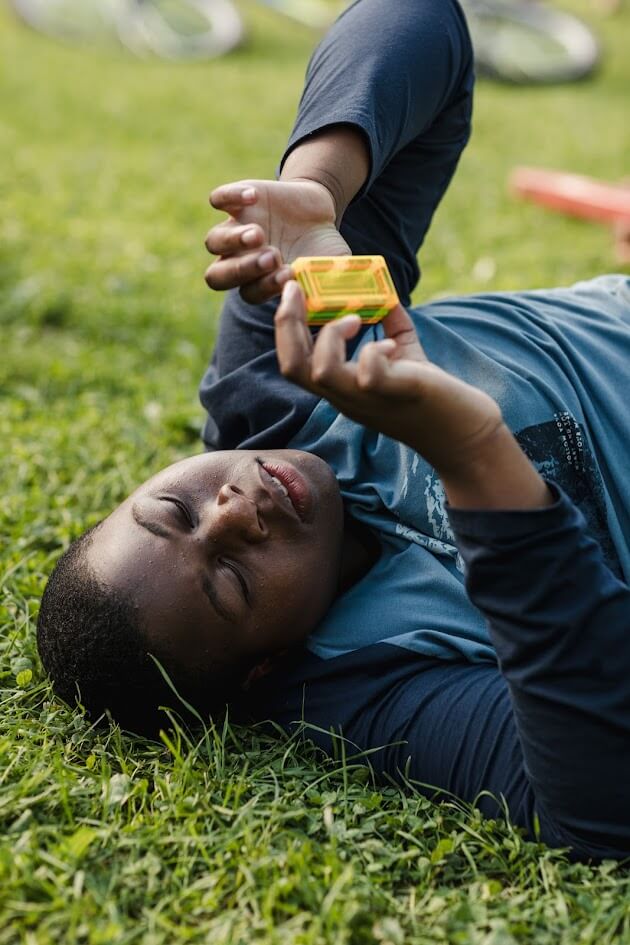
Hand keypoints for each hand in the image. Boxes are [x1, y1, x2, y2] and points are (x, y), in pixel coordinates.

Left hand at [204, 179, 349, 304]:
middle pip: (219, 276)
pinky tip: (253, 197)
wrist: (317, 212)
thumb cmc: (321, 251)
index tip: (289, 275)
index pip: (250, 293)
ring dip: (233, 240)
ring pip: (214, 241)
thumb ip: (329, 286)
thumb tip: (339, 297)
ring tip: (258, 234)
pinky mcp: (238, 201)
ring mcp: (236, 230)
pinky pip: (219, 199)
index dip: (266, 287)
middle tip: (272, 257)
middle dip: (243, 269)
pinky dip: (230, 197)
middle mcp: (241, 260)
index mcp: (258, 283)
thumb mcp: (329, 271)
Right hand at [275, 281, 550, 509]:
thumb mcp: (405, 357)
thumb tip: (386, 295)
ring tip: (353, 318)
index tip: (292, 290)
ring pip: (319, 372)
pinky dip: (372, 352)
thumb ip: (391, 328)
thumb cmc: (433, 397)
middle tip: (296, 288)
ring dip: (329, 336)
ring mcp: (368, 399)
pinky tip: (389, 346)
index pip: (293, 361)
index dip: (284, 325)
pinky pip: (368, 375)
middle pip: (292, 366)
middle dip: (287, 322)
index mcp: (342, 386)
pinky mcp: (396, 395)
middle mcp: (346, 397)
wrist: (465, 435)